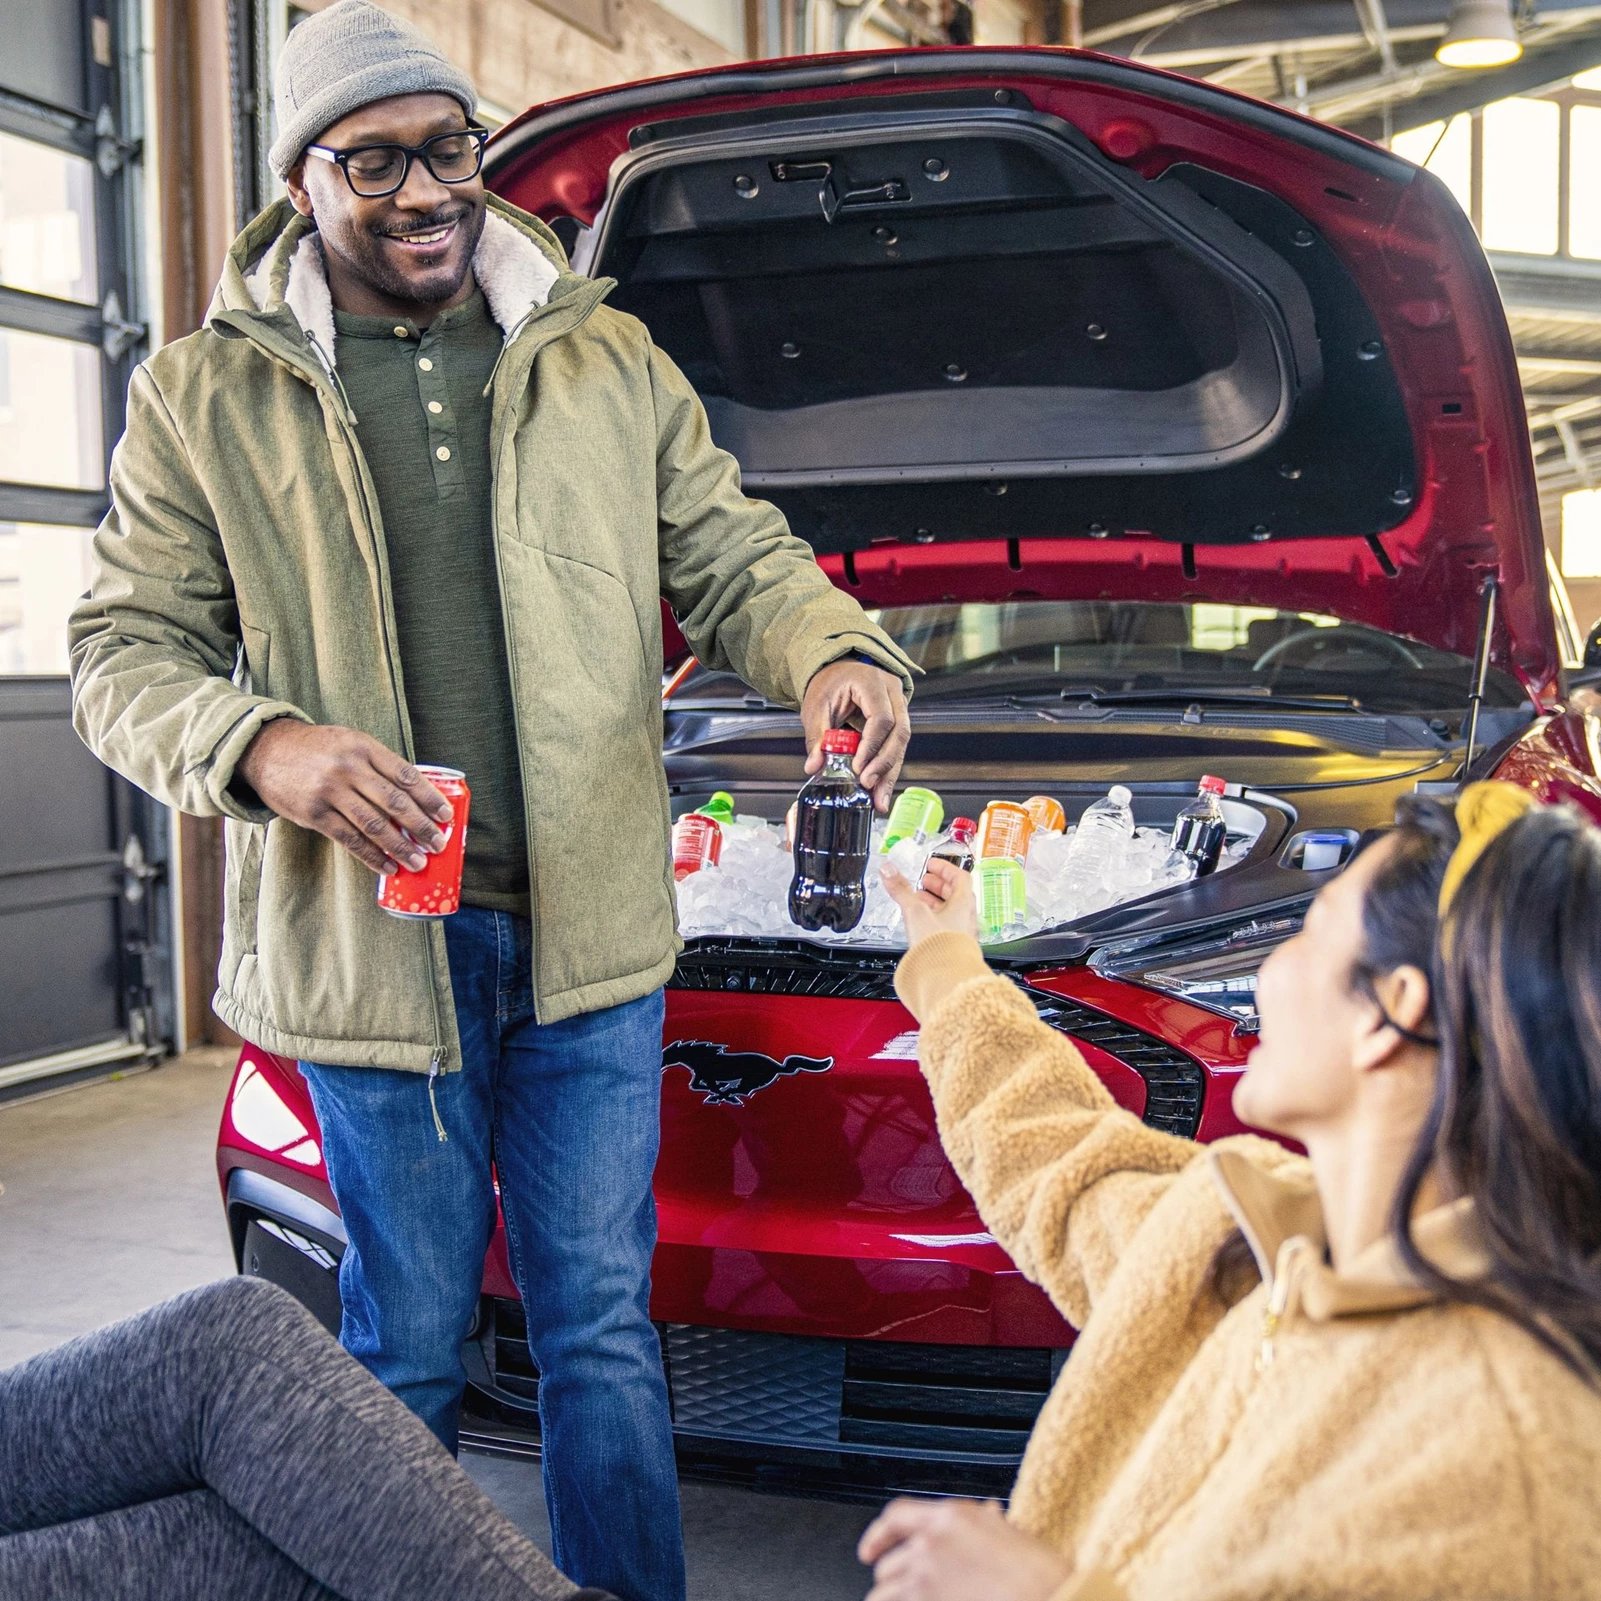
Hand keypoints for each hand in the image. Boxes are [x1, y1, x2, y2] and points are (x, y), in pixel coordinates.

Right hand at [235, 720, 453, 875]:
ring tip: (418, 862)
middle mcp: (349, 768)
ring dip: (400, 847)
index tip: (446, 816)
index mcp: (364, 747)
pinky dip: (372, 856)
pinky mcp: (314, 813)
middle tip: (439, 844)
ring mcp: (330, 791)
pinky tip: (387, 866)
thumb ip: (379, 765)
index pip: (405, 775)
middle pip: (395, 802)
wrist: (267, 750)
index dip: (429, 797)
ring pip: (374, 824)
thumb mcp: (350, 743)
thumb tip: (416, 796)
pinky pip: (350, 839)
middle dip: (421, 826)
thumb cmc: (318, 749)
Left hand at [801, 659, 909, 813]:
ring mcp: (899, 705)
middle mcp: (892, 692)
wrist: (837, 670)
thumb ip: (817, 736)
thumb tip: (814, 765)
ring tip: (879, 799)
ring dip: (889, 773)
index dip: (871, 746)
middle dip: (884, 764)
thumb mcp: (816, 706)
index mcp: (872, 682)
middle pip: (899, 732)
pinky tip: (880, 790)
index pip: (881, 718)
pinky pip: (896, 747)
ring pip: (902, 743)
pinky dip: (887, 769)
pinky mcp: (897, 720)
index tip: (857, 767)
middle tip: (868, 786)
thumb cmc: (829, 683)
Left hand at [859, 1498, 1070, 1600]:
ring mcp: (925, 1580)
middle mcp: (930, 1546)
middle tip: (908, 1592)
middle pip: (887, 1565)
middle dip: (894, 1581)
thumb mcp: (1010, 1534)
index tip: (869, 1551)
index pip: (895, 1517)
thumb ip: (987, 1522)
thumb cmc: (1039, 1573)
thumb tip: (987, 1513)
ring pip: (883, 1596)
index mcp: (949, 1518)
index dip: (877, 1536)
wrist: (1051, 1599)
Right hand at [881, 856, 978, 945]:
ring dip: (935, 903)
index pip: (960, 877)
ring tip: (919, 901)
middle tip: (925, 881)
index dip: (945, 868)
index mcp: (963, 904)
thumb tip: (889, 871)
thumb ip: (901, 890)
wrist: (946, 978)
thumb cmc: (940, 946)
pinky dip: (934, 920)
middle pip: (955, 894)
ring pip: (951, 911)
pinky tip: (922, 925)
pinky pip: (947, 927)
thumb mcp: (915, 912)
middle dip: (938, 885)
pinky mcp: (954, 947)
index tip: (932, 865)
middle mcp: (967, 917)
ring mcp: (962, 933)